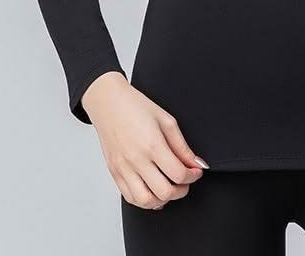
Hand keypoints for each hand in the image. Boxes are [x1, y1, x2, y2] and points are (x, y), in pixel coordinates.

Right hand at [81, 71, 208, 209]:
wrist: (108, 103)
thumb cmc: (135, 107)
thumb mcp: (166, 120)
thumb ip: (182, 146)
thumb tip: (196, 163)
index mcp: (152, 145)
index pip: (178, 173)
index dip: (193, 176)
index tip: (196, 171)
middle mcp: (136, 160)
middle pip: (165, 192)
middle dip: (181, 190)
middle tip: (186, 181)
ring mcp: (123, 169)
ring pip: (146, 201)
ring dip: (163, 200)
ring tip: (170, 188)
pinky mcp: (114, 173)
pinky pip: (130, 198)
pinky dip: (145, 200)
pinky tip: (153, 191)